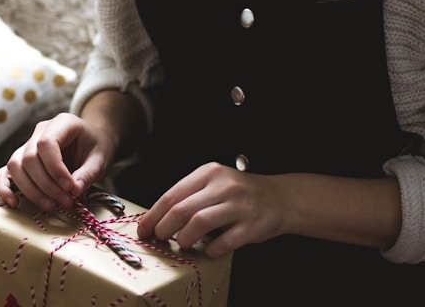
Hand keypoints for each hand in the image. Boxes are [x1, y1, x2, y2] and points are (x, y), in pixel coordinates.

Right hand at [0, 113, 116, 210]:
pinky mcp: (21, 160)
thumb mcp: (101, 158)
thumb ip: (89, 173)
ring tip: (51, 206)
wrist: (91, 143)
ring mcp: (27, 145)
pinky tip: (13, 203)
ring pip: (15, 167)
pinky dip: (4, 188)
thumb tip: (74, 190)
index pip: (46, 144)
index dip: (55, 169)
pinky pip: (4, 172)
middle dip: (47, 186)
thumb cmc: (96, 148)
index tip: (70, 188)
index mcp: (62, 123)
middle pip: (29, 158)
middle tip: (67, 202)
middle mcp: (40, 131)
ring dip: (31, 191)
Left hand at [137, 162, 288, 257]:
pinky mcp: (252, 225)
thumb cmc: (240, 194)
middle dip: (164, 228)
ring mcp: (239, 205)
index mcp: (209, 173)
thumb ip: (190, 196)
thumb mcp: (214, 183)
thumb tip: (157, 219)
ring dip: (185, 239)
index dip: (154, 215)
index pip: (172, 195)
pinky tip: (208, 250)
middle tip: (160, 238)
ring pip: (200, 223)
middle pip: (182, 209)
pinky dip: (211, 249)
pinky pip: (225, 241)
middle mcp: (223, 186)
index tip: (144, 228)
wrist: (280, 198)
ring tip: (183, 244)